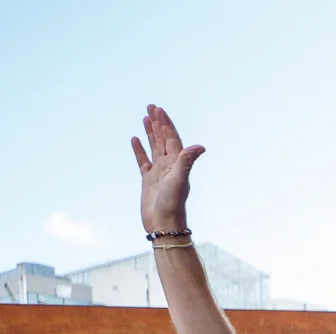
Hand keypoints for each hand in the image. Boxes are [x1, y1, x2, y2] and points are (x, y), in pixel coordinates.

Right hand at [132, 104, 203, 235]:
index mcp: (177, 163)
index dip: (166, 123)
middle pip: (163, 139)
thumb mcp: (179, 180)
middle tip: (151, 106)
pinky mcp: (148, 181)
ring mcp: (158, 173)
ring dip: (150, 132)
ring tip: (145, 117)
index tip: (159, 109)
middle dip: (158, 123)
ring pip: (154, 147)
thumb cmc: (173, 204)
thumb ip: (187, 161)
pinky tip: (135, 139)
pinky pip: (143, 160)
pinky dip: (140, 149)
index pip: (172, 138)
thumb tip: (201, 146)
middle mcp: (169, 166)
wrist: (164, 225)